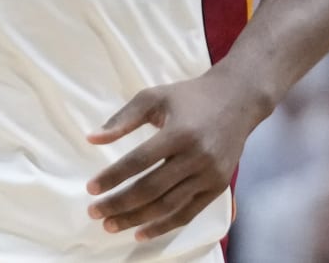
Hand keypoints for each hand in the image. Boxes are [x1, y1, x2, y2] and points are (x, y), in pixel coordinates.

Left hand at [85, 71, 265, 241]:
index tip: (91, 188)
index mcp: (179, 132)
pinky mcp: (218, 186)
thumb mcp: (153, 97)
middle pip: (152, 188)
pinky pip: (188, 213)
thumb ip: (122, 119)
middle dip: (120, 203)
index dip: (113, 177)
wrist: (237, 100)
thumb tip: (91, 139)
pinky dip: (164, 226)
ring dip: (137, 219)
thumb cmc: (189, 97)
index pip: (139, 161)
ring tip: (111, 224)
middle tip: (94, 212)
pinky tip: (141, 232)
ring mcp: (210, 175)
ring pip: (168, 205)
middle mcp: (197, 156)